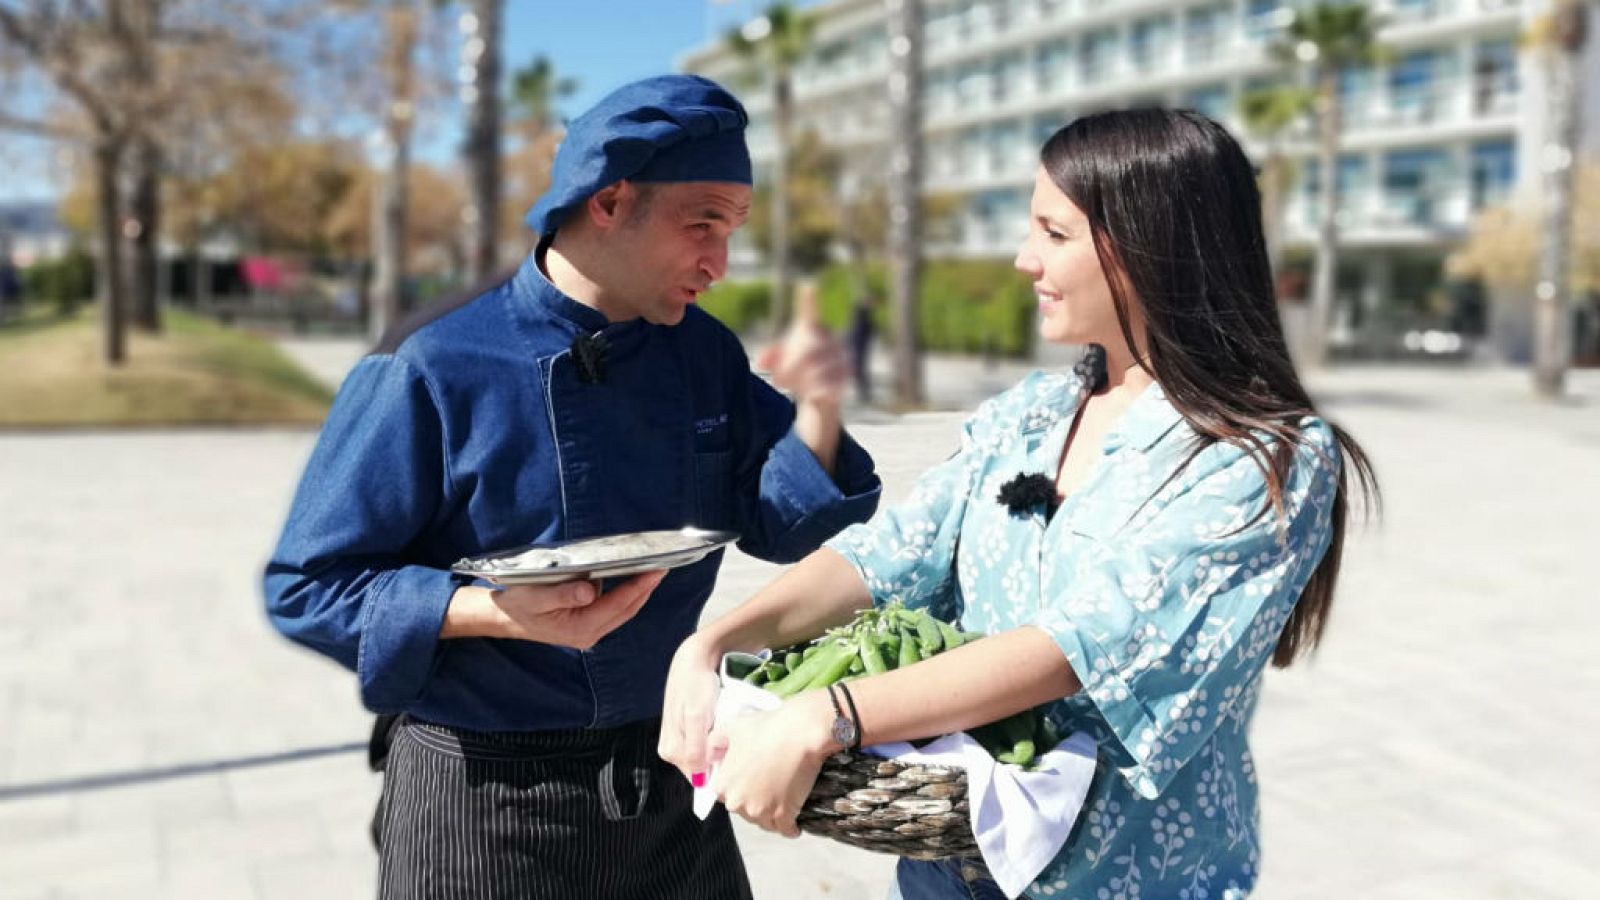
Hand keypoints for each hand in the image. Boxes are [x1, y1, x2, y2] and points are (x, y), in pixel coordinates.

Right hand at [442, 570, 666, 648]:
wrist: (502, 618)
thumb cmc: (517, 604)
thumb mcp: (536, 596)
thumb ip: (563, 594)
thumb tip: (590, 591)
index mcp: (579, 628)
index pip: (617, 605)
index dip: (639, 587)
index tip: (656, 570)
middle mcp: (589, 634)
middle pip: (626, 611)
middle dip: (645, 589)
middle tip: (663, 567)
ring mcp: (588, 632)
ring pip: (622, 612)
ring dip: (638, 593)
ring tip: (652, 571)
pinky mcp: (585, 626)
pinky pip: (612, 611)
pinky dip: (625, 596)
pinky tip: (631, 581)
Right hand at [657, 633, 723, 782]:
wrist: (694, 659)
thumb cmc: (697, 685)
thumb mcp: (697, 716)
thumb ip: (695, 748)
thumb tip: (698, 780)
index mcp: (670, 750)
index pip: (698, 778)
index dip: (717, 771)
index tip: (733, 758)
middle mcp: (670, 750)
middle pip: (700, 769)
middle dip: (717, 760)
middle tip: (733, 741)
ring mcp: (678, 741)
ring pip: (703, 757)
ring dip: (717, 749)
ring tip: (728, 732)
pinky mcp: (686, 731)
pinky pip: (703, 746)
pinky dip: (715, 740)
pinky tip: (723, 728)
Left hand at [709, 691, 834, 837]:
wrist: (800, 733)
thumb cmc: (767, 728)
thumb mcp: (732, 728)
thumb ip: (713, 743)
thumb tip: (708, 757)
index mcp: (722, 785)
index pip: (725, 796)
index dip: (739, 787)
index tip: (750, 782)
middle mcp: (737, 803)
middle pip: (744, 810)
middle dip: (754, 802)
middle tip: (768, 787)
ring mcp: (761, 812)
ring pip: (764, 822)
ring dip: (772, 815)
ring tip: (782, 800)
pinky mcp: (784, 816)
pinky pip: (785, 830)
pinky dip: (790, 827)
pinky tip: (795, 821)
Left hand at [755, 282, 847, 407]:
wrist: (819, 391)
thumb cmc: (797, 368)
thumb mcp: (779, 362)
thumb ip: (769, 357)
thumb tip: (761, 361)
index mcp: (812, 329)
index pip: (811, 312)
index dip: (809, 300)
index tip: (808, 285)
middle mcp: (830, 338)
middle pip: (808, 352)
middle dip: (790, 368)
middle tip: (777, 381)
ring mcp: (841, 355)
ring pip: (817, 370)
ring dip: (801, 382)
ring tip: (796, 388)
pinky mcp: (846, 375)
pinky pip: (828, 383)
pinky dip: (814, 391)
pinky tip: (811, 393)